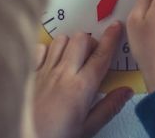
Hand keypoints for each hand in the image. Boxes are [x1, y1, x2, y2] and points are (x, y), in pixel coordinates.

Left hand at [32, 22, 132, 137]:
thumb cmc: (54, 137)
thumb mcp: (87, 128)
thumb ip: (108, 108)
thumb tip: (126, 91)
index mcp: (81, 88)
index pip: (101, 55)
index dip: (111, 38)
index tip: (116, 27)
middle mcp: (62, 74)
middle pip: (81, 39)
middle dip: (91, 42)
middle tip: (94, 56)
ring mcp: (43, 71)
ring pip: (61, 40)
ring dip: (70, 44)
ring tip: (73, 58)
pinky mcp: (29, 73)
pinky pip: (40, 48)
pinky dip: (48, 50)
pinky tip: (52, 62)